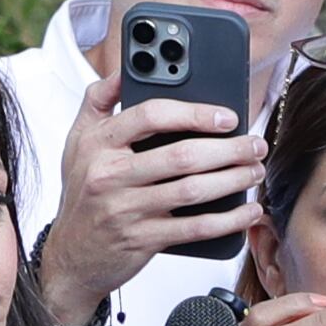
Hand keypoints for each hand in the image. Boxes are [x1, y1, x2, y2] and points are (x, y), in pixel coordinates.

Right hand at [38, 66, 262, 325]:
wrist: (70, 258)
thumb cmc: (82, 195)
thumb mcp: (77, 142)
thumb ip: (99, 99)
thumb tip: (125, 67)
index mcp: (97, 143)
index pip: (150, 115)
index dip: (195, 113)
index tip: (227, 116)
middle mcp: (110, 175)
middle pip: (181, 155)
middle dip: (229, 149)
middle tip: (255, 144)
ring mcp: (127, 210)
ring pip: (192, 190)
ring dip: (234, 180)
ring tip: (255, 171)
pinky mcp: (143, 240)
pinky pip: (195, 228)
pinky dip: (228, 220)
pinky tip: (248, 211)